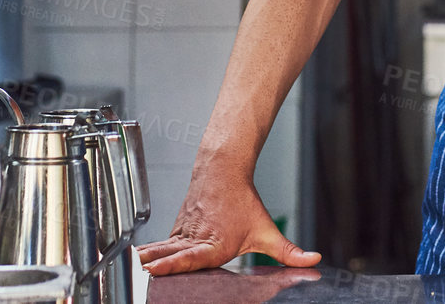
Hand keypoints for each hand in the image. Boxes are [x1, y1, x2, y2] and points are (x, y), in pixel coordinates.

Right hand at [136, 166, 320, 274]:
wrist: (223, 170)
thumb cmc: (243, 201)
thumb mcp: (266, 230)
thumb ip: (288, 251)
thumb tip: (312, 260)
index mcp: (215, 244)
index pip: (192, 257)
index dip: (173, 264)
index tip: (156, 267)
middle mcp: (196, 239)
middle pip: (172, 255)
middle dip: (155, 265)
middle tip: (140, 273)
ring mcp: (183, 233)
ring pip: (162, 248)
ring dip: (147, 258)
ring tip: (132, 267)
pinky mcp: (176, 230)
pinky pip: (161, 243)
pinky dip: (148, 251)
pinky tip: (137, 259)